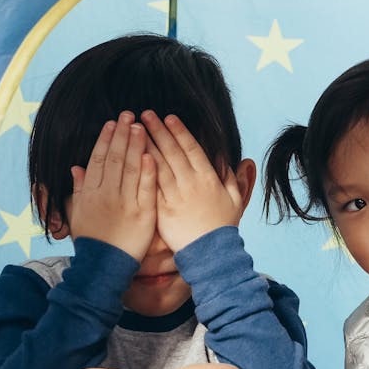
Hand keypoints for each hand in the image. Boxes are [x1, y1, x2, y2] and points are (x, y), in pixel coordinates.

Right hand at [69, 113, 156, 261]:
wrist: (103, 267)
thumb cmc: (91, 240)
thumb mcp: (78, 213)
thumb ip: (78, 189)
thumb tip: (75, 168)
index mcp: (90, 193)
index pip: (98, 160)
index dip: (105, 140)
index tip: (112, 123)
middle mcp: (107, 195)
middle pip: (115, 159)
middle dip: (122, 135)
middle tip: (129, 115)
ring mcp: (126, 204)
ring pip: (131, 169)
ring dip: (136, 146)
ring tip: (140, 126)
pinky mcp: (143, 215)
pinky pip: (146, 189)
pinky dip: (148, 172)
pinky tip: (152, 155)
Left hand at [141, 111, 242, 252]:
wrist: (210, 254)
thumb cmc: (222, 227)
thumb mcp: (235, 200)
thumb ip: (232, 178)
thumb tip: (233, 159)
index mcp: (208, 178)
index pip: (192, 148)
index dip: (180, 131)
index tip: (169, 117)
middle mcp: (191, 183)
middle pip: (172, 151)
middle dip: (158, 130)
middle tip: (146, 114)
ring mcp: (175, 196)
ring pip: (158, 165)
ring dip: (146, 145)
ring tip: (135, 130)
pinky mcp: (162, 209)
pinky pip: (150, 186)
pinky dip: (142, 170)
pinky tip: (133, 157)